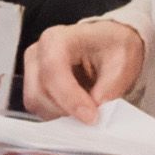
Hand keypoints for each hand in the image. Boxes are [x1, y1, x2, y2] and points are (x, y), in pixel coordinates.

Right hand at [21, 20, 145, 122]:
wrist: (107, 47)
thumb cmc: (111, 47)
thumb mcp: (123, 61)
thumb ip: (110, 86)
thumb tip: (96, 105)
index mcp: (57, 38)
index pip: (53, 69)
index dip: (70, 97)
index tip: (91, 116)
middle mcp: (37, 53)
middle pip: (39, 92)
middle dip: (68, 109)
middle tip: (94, 114)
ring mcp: (31, 71)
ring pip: (37, 104)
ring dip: (63, 114)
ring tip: (87, 107)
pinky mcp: (32, 88)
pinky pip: (39, 110)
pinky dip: (59, 115)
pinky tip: (77, 107)